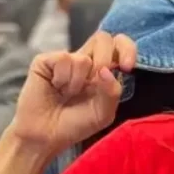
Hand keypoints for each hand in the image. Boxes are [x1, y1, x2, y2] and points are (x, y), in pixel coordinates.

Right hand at [10, 32, 136, 152]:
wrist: (46, 136)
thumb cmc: (75, 124)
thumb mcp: (103, 114)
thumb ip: (112, 93)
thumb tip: (106, 70)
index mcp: (103, 70)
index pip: (119, 45)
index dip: (127, 49)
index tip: (127, 67)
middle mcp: (86, 61)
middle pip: (103, 38)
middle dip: (104, 60)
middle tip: (94, 82)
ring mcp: (66, 59)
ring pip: (82, 58)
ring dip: (77, 83)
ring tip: (67, 94)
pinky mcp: (46, 60)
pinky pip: (63, 60)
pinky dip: (62, 79)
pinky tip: (55, 88)